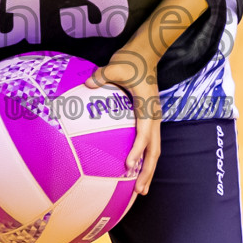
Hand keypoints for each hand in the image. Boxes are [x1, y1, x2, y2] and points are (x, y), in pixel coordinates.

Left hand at [87, 49, 161, 194]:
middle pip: (154, 150)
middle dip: (148, 171)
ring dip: (149, 170)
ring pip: (155, 150)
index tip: (128, 165)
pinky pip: (150, 143)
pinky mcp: (149, 118)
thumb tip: (87, 84)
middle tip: (139, 191)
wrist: (148, 51)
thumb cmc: (133, 59)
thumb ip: (103, 75)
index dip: (137, 150)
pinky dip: (145, 159)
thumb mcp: (116, 65)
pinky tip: (137, 170)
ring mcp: (153, 118)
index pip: (144, 133)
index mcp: (147, 107)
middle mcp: (154, 116)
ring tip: (141, 190)